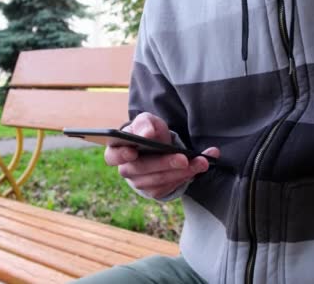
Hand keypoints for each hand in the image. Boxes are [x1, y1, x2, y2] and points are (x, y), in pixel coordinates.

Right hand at [104, 112, 219, 198]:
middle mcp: (126, 169)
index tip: (133, 152)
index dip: (122, 154)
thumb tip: (146, 134)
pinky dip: (186, 177)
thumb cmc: (148, 132)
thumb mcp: (146, 122)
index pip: (112, 156)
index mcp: (117, 150)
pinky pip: (169, 187)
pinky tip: (198, 167)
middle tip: (183, 158)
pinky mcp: (154, 190)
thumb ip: (144, 124)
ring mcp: (139, 182)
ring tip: (201, 162)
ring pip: (159, 180)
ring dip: (182, 172)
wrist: (158, 147)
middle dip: (165, 163)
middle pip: (142, 169)